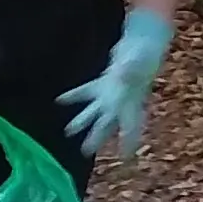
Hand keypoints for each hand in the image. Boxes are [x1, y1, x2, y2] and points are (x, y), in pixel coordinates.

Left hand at [59, 6, 175, 159]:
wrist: (143, 44)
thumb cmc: (143, 55)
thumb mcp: (137, 63)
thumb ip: (129, 71)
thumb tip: (121, 74)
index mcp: (132, 101)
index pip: (131, 126)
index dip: (129, 141)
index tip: (127, 157)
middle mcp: (120, 102)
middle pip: (107, 124)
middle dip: (96, 138)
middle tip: (85, 151)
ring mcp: (111, 93)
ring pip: (95, 112)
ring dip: (82, 121)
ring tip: (67, 132)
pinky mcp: (103, 83)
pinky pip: (86, 92)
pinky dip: (73, 97)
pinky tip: (59, 101)